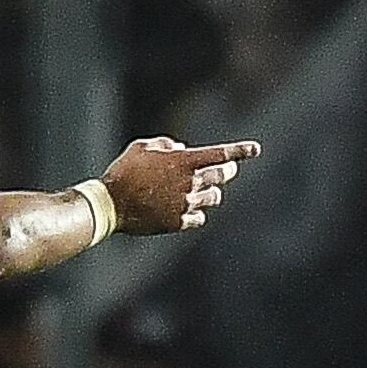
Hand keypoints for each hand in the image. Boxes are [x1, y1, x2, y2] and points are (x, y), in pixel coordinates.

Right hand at [99, 136, 263, 234]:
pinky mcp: (179, 222)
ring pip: (213, 197)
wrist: (111, 204)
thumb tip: (180, 150)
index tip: (255, 149)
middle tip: (228, 169)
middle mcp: (190, 183)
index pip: (219, 154)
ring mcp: (186, 204)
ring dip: (211, 192)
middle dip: (228, 171)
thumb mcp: (142, 147)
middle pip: (222, 176)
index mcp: (183, 162)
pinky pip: (199, 218)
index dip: (239, 151)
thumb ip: (165, 145)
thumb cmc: (124, 171)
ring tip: (200, 189)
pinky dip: (197, 212)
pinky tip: (188, 209)